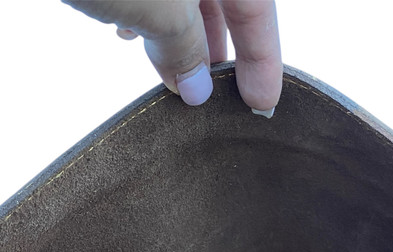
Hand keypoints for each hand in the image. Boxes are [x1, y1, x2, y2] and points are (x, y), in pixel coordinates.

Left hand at [62, 0, 281, 113]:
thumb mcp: (156, 8)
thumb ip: (185, 49)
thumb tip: (196, 89)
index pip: (257, 5)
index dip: (262, 56)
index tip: (261, 101)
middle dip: (219, 48)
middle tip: (218, 97)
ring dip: (179, 36)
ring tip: (170, 76)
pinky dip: (147, 13)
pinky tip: (129, 34)